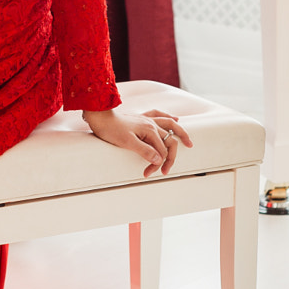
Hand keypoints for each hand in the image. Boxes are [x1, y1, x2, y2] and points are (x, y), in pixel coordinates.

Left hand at [81, 108, 195, 177]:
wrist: (99, 117)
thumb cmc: (110, 129)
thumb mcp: (127, 142)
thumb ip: (144, 151)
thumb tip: (159, 159)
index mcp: (149, 130)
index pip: (160, 151)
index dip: (157, 164)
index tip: (148, 173)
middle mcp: (151, 123)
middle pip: (169, 140)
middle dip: (169, 157)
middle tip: (166, 170)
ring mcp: (147, 119)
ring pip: (170, 125)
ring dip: (180, 134)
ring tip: (189, 143)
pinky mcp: (141, 118)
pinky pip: (159, 115)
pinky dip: (169, 118)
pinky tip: (175, 120)